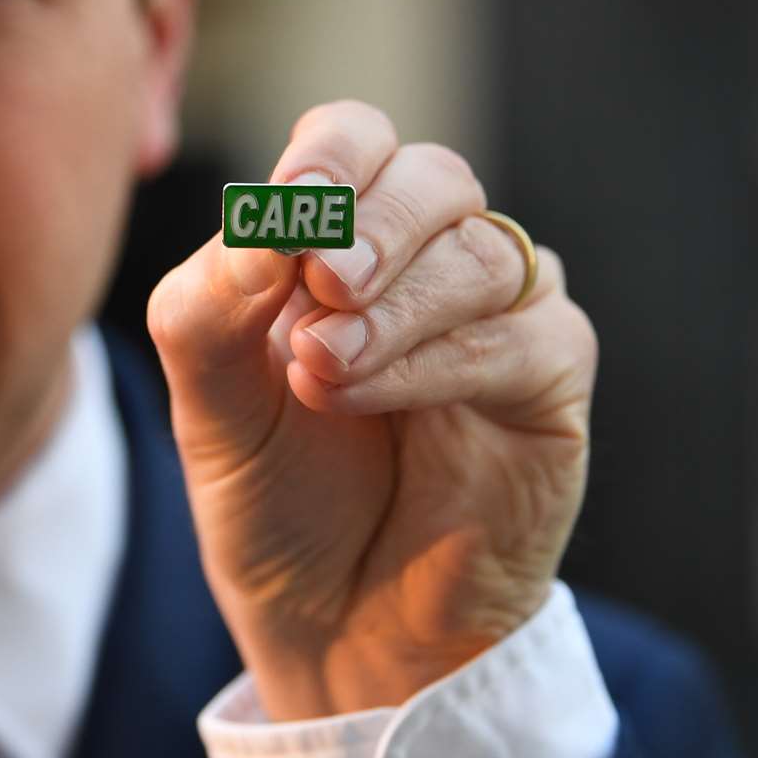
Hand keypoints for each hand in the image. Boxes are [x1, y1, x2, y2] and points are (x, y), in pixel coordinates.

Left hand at [147, 100, 596, 718]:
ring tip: (323, 370)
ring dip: (397, 307)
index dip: (331, 154)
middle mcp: (427, 258)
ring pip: (482, 254)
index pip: (355, 140)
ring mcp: (498, 315)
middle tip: (323, 283)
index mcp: (341, 237)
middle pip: (434, 176)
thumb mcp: (208, 399)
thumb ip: (212, 304)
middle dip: (373, 221)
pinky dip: (437, 360)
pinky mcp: (549, 382)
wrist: (330, 617)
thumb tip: (262, 221)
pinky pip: (522, 339)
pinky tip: (367, 396)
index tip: (290, 205)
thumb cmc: (271, 493)